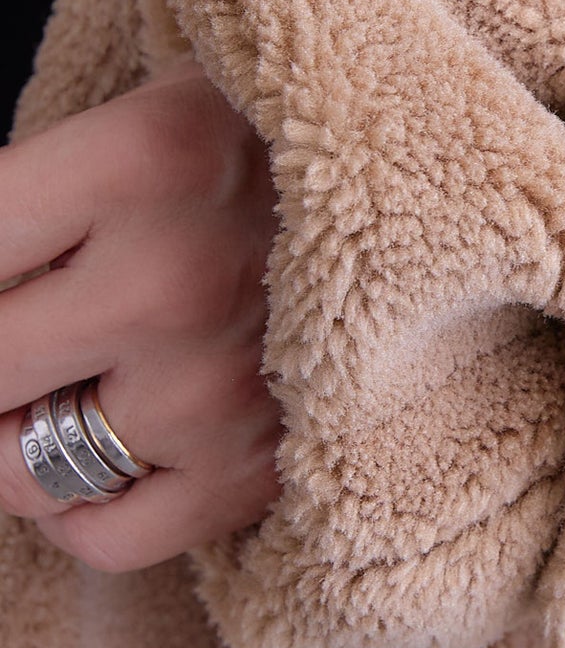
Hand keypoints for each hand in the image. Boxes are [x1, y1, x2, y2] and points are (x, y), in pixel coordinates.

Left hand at [0, 62, 280, 569]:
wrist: (439, 189)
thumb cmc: (268, 147)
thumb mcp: (153, 110)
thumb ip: (40, 196)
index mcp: (136, 160)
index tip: (10, 279)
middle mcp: (170, 280)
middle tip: (34, 331)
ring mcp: (215, 390)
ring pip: (25, 465)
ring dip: (25, 430)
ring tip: (63, 385)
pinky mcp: (256, 469)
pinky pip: (106, 537)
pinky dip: (74, 509)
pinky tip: (97, 454)